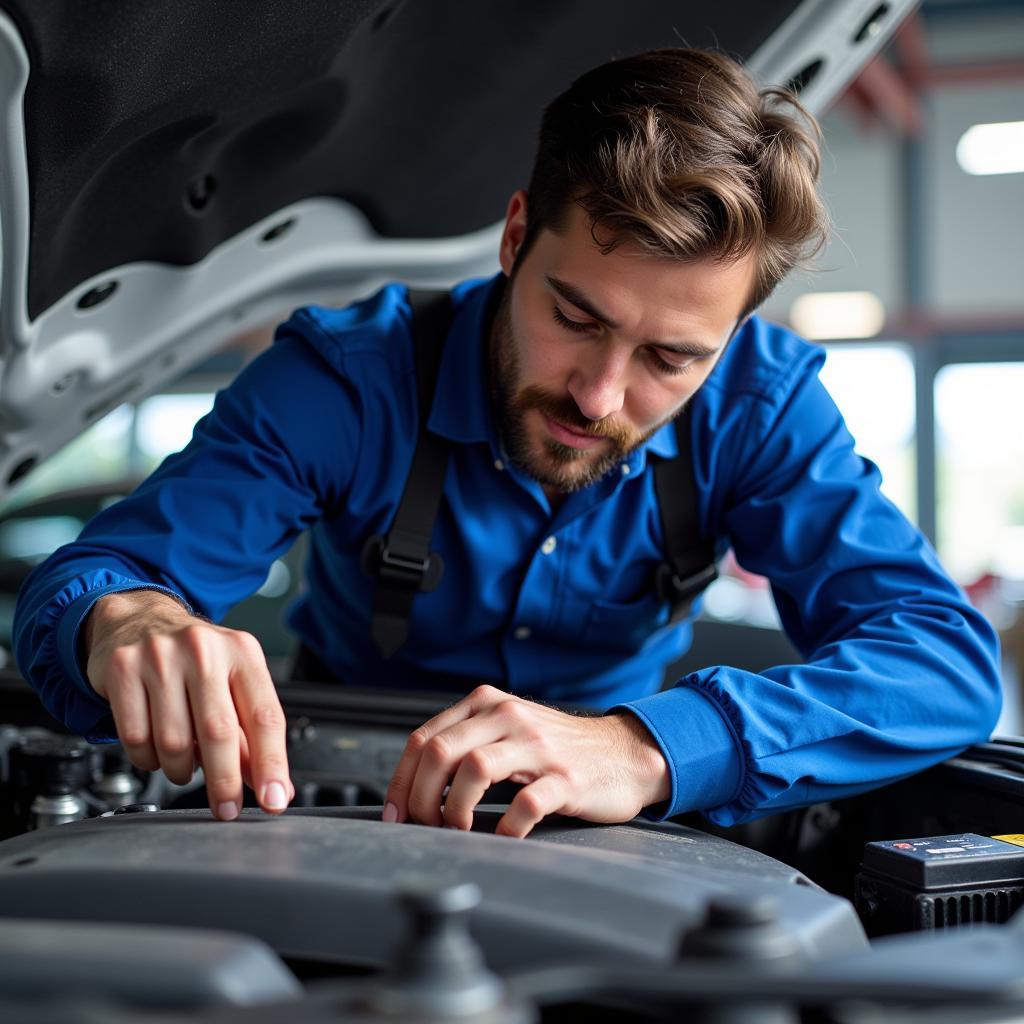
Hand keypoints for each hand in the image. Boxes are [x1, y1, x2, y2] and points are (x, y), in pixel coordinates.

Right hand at [84, 590, 292, 820]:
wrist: (137, 619)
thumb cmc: (194, 658)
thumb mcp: (232, 683)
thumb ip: (251, 734)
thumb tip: (273, 785)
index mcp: (242, 653)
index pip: (265, 716)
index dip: (272, 763)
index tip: (273, 798)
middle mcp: (204, 649)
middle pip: (219, 732)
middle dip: (224, 782)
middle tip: (226, 808)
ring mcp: (160, 657)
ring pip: (173, 741)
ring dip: (181, 770)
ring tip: (185, 765)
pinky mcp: (123, 669)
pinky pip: (136, 738)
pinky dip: (148, 759)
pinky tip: (156, 750)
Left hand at [383, 685, 669, 837]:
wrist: (624, 753)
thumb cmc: (559, 749)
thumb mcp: (508, 730)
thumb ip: (466, 742)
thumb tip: (413, 785)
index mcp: (488, 705)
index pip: (424, 738)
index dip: (401, 780)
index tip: (396, 813)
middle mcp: (509, 717)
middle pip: (440, 752)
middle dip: (420, 798)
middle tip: (423, 826)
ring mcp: (539, 746)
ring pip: (474, 770)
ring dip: (454, 809)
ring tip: (457, 829)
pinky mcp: (567, 777)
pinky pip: (525, 804)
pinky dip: (504, 827)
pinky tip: (502, 835)